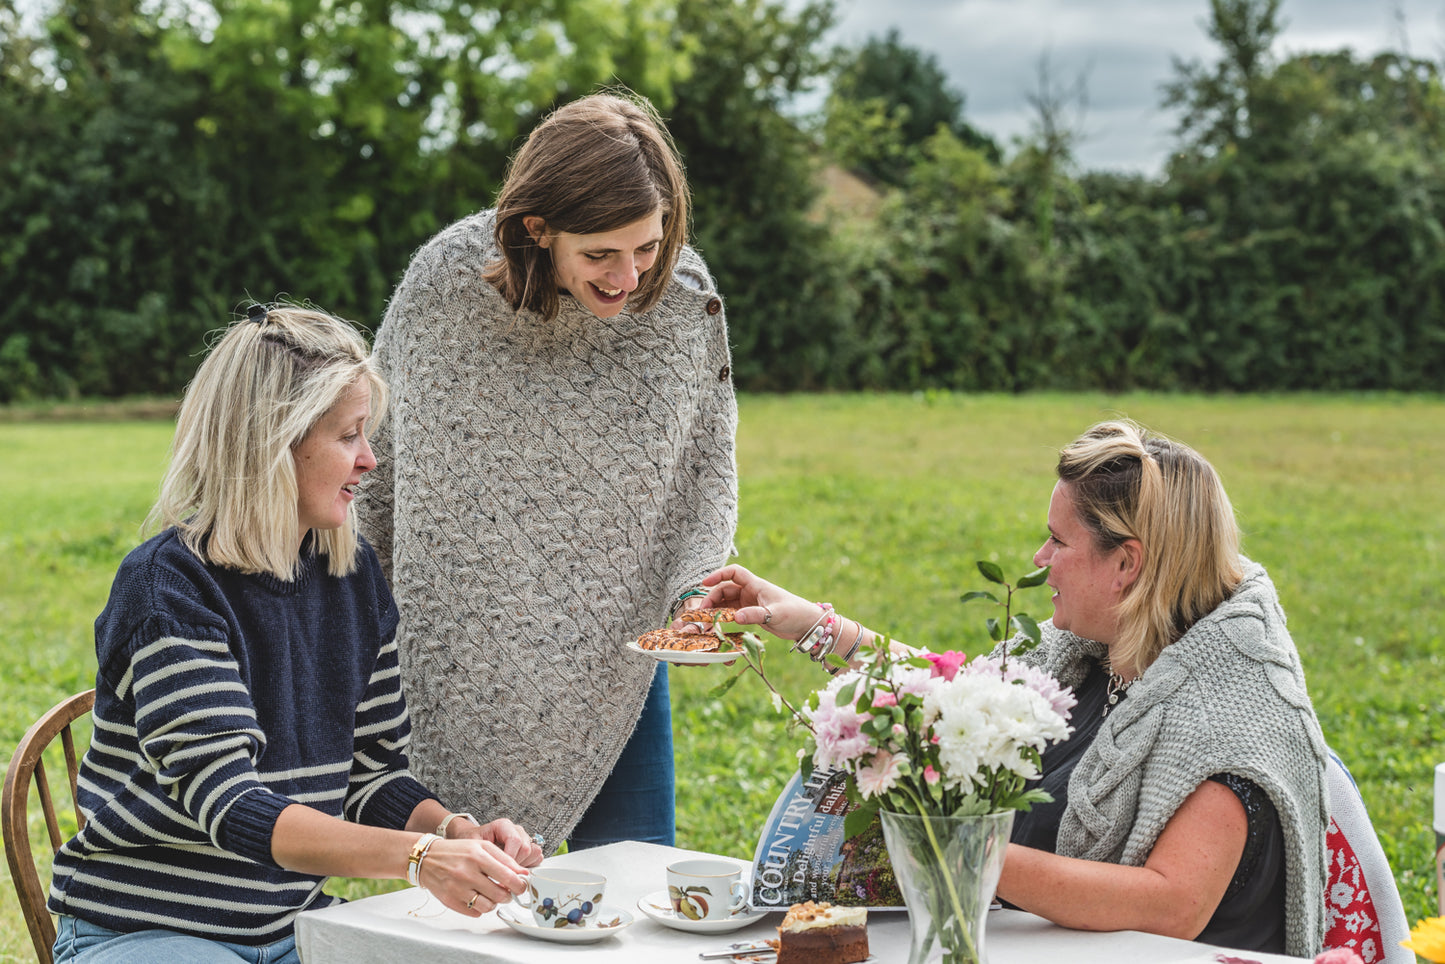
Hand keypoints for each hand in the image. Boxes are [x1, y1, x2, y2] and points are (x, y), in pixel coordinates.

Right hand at [417, 835, 530, 916]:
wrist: (426, 858)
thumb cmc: (457, 851)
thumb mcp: (482, 846)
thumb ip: (504, 859)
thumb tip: (523, 873)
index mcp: (477, 856)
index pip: (507, 876)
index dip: (519, 884)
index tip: (522, 886)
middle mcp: (467, 873)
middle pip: (499, 894)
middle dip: (508, 895)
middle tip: (506, 891)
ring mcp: (457, 889)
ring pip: (488, 906)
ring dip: (494, 903)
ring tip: (491, 894)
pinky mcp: (449, 901)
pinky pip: (474, 912)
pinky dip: (480, 908)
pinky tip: (477, 897)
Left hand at [453, 817, 544, 867]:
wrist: (473, 842)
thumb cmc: (471, 842)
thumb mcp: (472, 846)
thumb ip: (485, 855)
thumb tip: (495, 871)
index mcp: (503, 826)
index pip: (515, 840)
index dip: (511, 857)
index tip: (502, 869)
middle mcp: (516, 830)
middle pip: (526, 848)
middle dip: (515, 865)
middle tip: (503, 874)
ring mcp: (524, 838)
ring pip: (534, 852)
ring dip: (523, 866)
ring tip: (508, 871)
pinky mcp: (528, 847)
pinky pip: (537, 856)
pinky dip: (528, 866)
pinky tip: (514, 870)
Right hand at [698, 565, 822, 641]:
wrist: (807, 624)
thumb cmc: (794, 613)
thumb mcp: (775, 614)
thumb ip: (755, 615)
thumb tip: (735, 617)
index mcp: (756, 585)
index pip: (733, 573)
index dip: (718, 575)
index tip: (705, 583)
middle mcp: (751, 591)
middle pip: (725, 589)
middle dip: (712, 598)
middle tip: (702, 613)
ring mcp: (750, 603)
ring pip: (726, 602)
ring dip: (716, 609)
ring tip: (705, 621)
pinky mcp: (751, 614)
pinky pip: (732, 613)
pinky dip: (723, 617)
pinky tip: (715, 626)